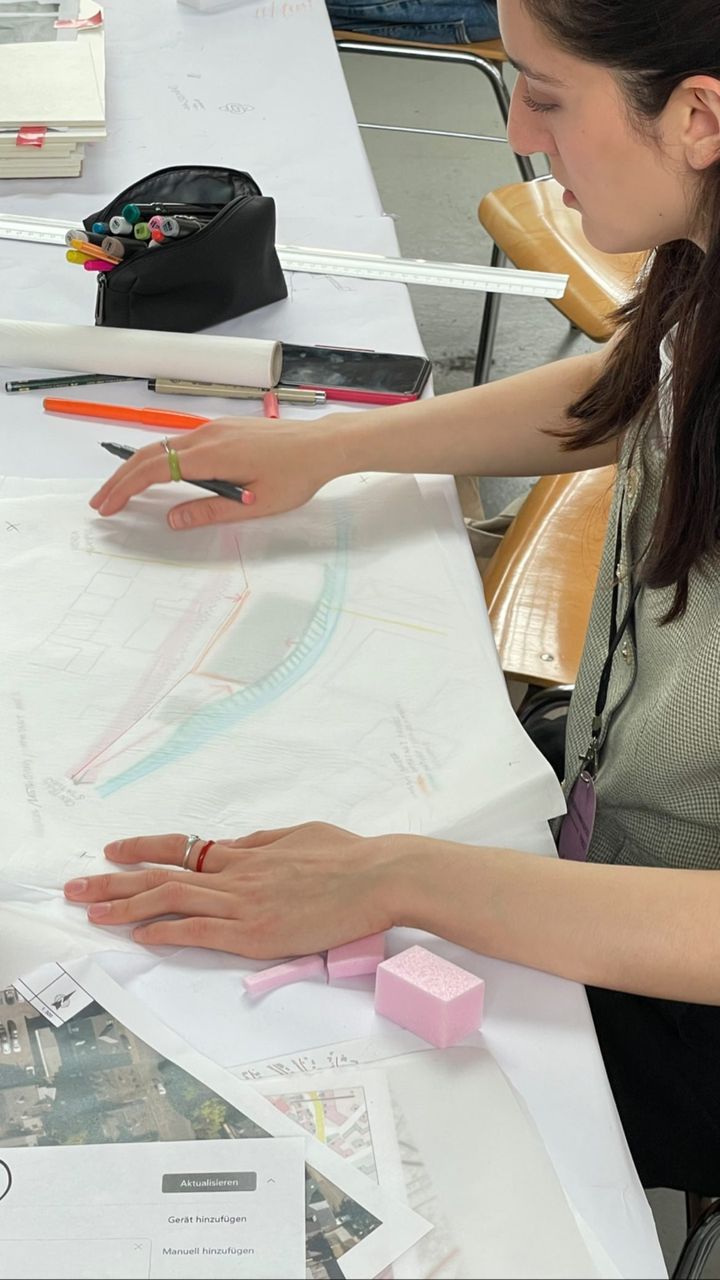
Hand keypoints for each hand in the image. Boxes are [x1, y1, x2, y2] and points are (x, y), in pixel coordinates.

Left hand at [63, 822, 412, 956]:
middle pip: (163, 875)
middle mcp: (238, 875)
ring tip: (91, 913)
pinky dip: (168, 931)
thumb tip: (235, 844)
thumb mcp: (301, 835)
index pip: (182, 848)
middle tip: (75, 887)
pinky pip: (202, 931)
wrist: (380, 875)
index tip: (113, 850)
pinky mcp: (257, 933)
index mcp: (249, 853)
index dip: (143, 848)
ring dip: (126, 907)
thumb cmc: (351, 857)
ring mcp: (245, 904)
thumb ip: (264, 843)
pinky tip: (141, 935)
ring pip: (173, 901)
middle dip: (114, 882)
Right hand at [89, 415, 347, 528]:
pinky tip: (156, 474)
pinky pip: (180, 443)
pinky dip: (158, 459)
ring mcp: (214, 429)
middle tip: (100, 502)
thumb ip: (211, 511)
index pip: (154, 470)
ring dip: (137, 469)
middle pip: (150, 455)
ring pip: (163, 446)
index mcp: (211, 455)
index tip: (107, 506)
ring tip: (120, 490)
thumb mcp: (254, 503)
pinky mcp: (223, 429)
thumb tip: (173, 519)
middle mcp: (206, 436)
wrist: (322, 445)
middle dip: (120, 479)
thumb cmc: (296, 476)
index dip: (126, 489)